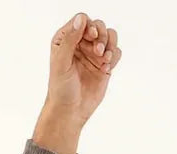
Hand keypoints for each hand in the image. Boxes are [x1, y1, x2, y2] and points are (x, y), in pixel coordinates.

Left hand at [42, 12, 122, 130]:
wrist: (70, 111)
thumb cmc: (61, 89)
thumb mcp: (61, 63)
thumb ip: (70, 40)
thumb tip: (81, 19)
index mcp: (65, 40)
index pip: (81, 21)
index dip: (89, 26)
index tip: (91, 37)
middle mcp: (80, 44)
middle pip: (98, 26)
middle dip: (101, 35)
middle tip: (98, 52)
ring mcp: (93, 54)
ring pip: (110, 36)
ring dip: (110, 44)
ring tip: (104, 60)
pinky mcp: (104, 64)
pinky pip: (116, 52)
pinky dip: (114, 58)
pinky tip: (106, 70)